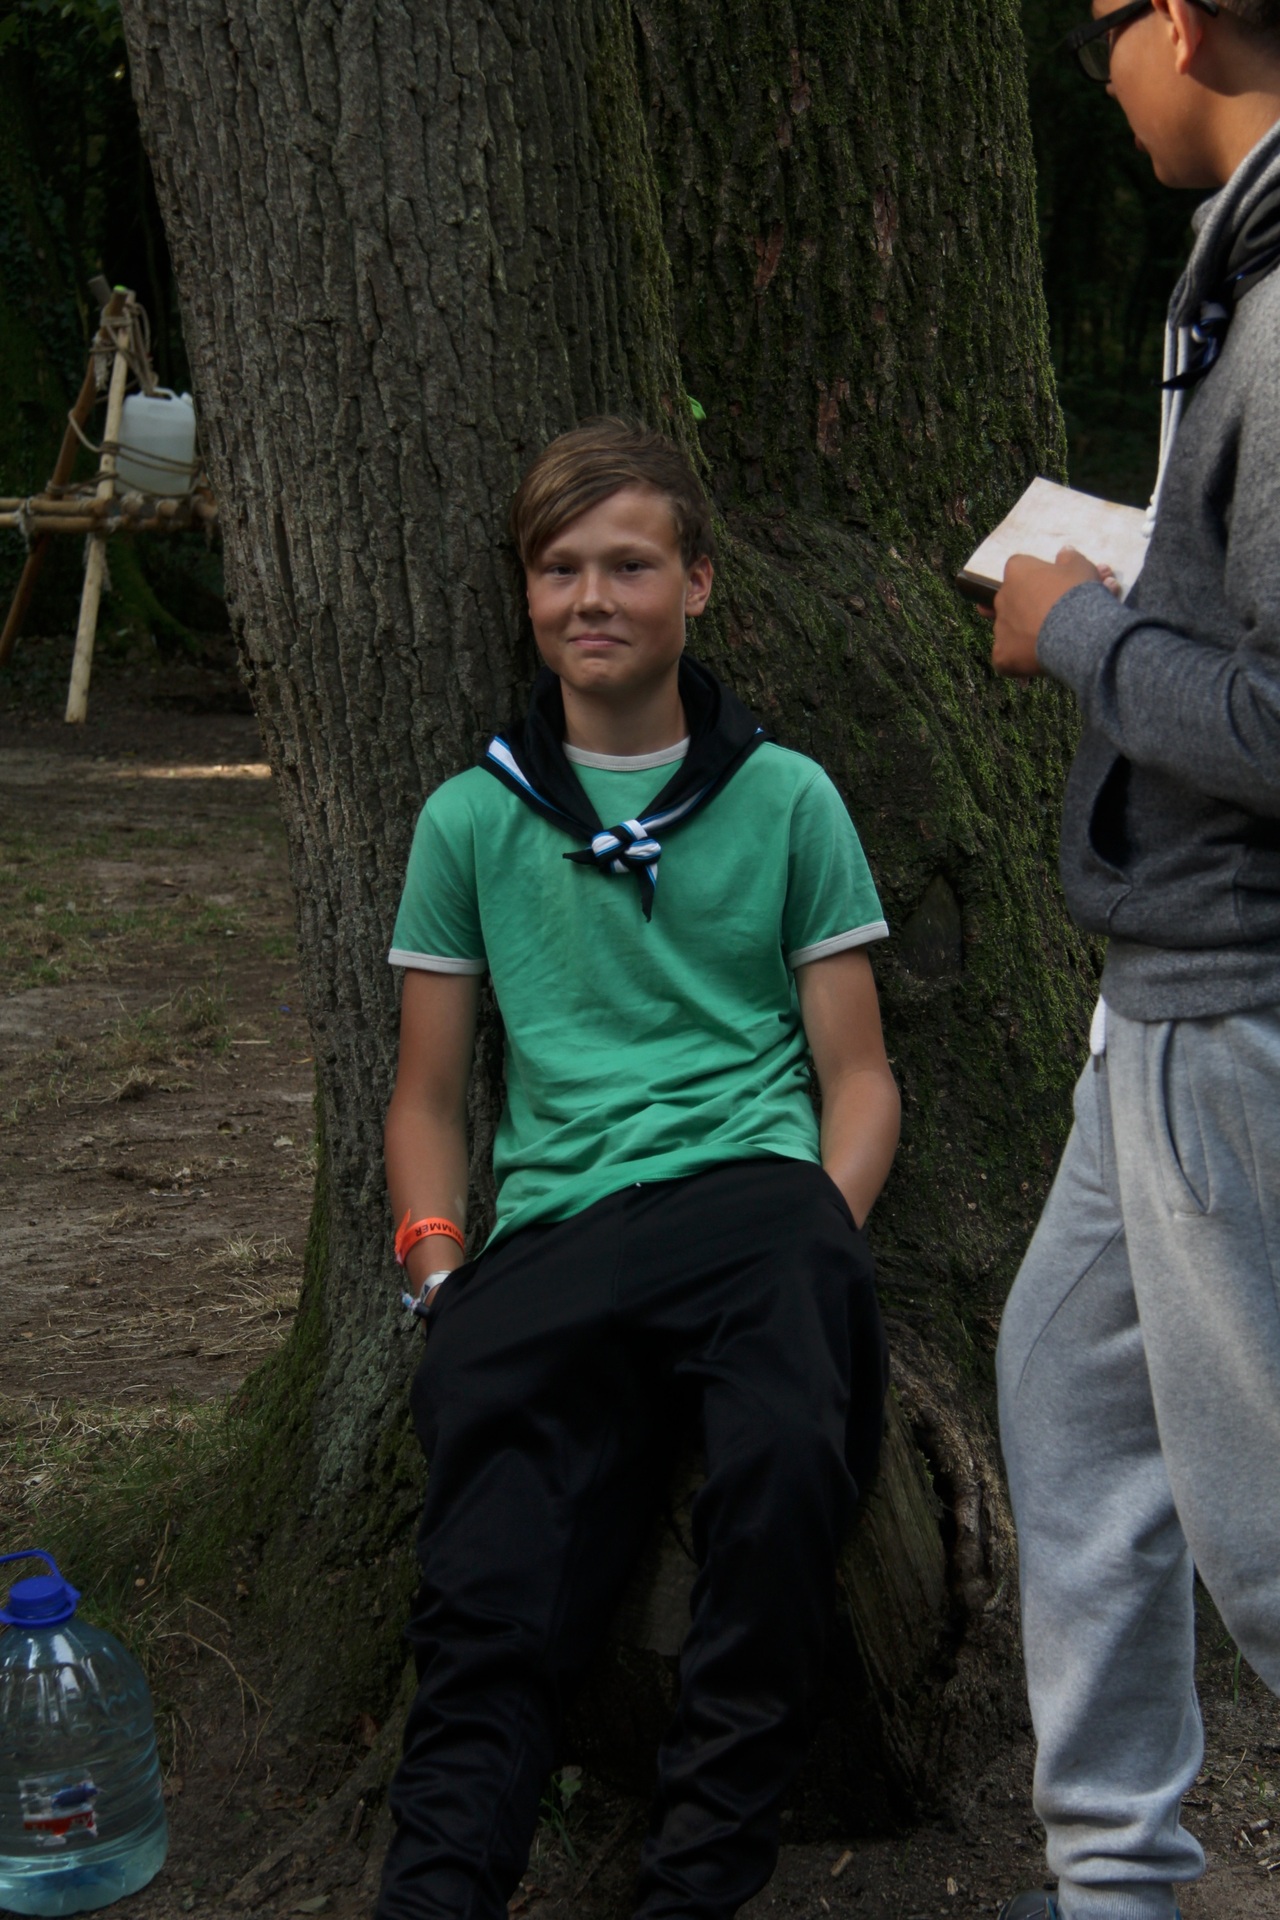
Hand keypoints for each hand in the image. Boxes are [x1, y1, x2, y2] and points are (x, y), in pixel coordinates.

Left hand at [989, 546, 1106, 678]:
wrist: (1077, 629)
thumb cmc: (1077, 594)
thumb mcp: (1081, 568)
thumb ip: (1070, 558)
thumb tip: (1064, 552)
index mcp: (1017, 571)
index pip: (1019, 569)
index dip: (1036, 579)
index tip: (1051, 587)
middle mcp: (1002, 597)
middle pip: (1011, 600)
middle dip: (1028, 607)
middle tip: (1051, 616)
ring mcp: (1000, 627)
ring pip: (1008, 629)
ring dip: (1023, 633)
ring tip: (1047, 641)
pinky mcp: (1001, 655)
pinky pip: (1004, 658)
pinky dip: (1016, 661)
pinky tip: (1033, 662)